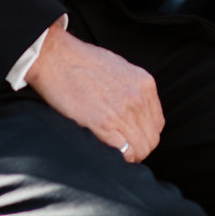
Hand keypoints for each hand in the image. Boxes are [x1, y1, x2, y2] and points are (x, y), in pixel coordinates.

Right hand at [27, 22, 163, 162]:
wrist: (56, 58)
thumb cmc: (82, 60)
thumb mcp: (120, 68)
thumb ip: (133, 89)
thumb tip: (135, 110)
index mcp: (145, 84)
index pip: (158, 123)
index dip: (145, 134)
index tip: (133, 137)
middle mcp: (138, 99)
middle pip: (152, 139)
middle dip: (140, 148)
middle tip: (124, 149)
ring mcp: (122, 112)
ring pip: (141, 149)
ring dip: (130, 156)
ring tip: (115, 152)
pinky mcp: (103, 124)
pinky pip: (124, 152)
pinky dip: (118, 158)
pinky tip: (107, 152)